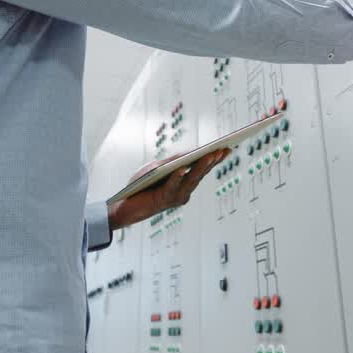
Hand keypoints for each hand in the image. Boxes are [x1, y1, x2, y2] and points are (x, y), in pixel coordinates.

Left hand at [107, 148, 230, 230]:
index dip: (215, 159)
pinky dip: (177, 177)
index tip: (228, 147)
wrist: (124, 204)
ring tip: (209, 155)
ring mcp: (176, 197)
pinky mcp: (163, 200)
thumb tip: (188, 154)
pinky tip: (181, 168)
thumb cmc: (141, 184)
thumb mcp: (157, 167)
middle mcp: (184, 191)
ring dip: (200, 167)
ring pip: (191, 180)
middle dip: (212, 161)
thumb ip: (173, 161)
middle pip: (201, 173)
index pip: (203, 169)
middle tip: (223, 149)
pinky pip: (172, 187)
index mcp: (184, 182)